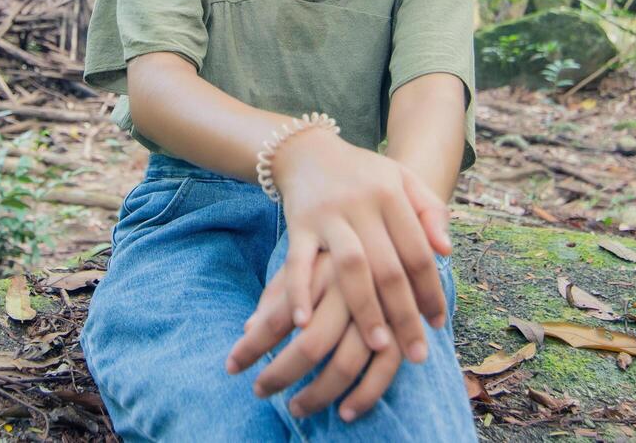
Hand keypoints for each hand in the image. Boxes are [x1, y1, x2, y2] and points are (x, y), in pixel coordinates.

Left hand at [225, 250, 402, 422]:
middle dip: (280, 374)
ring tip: (295, 408)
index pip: (277, 316)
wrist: (395, 223)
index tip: (231, 367)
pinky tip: (344, 412)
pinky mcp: (403, 325)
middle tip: (259, 391)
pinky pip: (385, 369)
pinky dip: (364, 396)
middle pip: (310, 344)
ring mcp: (379, 309)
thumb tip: (249, 329)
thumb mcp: (305, 260)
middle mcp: (349, 288)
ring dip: (319, 394)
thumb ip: (279, 293)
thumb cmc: (338, 250)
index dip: (251, 347)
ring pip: (346, 363)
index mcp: (320, 268)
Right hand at [269, 129, 451, 368]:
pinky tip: (305, 322)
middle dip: (405, 315)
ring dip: (366, 309)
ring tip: (379, 346)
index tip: (439, 324)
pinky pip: (297, 262)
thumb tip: (446, 250)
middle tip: (417, 353)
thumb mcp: (402, 179)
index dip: (432, 291)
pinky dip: (299, 291)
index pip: (418, 252)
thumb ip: (429, 209)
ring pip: (351, 268)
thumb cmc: (363, 174)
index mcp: (392, 194)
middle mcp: (362, 204)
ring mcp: (328, 215)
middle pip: (389, 268)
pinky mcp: (297, 224)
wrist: (307, 151)